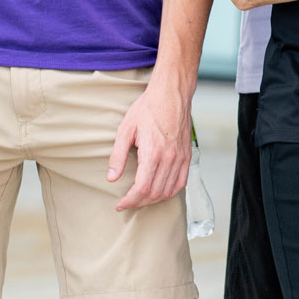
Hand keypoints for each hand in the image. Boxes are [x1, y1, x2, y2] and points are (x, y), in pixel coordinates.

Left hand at [110, 76, 191, 210]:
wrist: (171, 94)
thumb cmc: (147, 108)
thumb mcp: (125, 129)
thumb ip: (118, 156)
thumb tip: (112, 177)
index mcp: (153, 153)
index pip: (142, 188)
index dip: (130, 201)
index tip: (120, 204)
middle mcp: (169, 158)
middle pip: (155, 193)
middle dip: (139, 203)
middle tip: (127, 203)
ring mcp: (181, 158)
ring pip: (168, 191)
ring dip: (153, 200)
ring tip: (140, 199)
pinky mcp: (187, 155)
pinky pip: (181, 182)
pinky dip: (170, 192)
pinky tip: (159, 192)